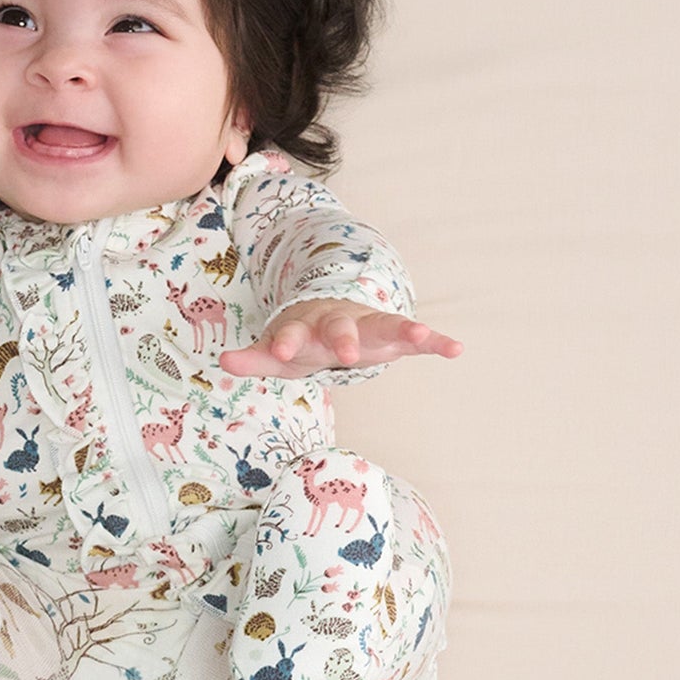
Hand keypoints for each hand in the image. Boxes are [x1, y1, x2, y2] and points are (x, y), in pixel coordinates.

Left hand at [218, 299, 463, 378]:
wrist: (332, 318)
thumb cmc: (304, 340)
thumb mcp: (277, 350)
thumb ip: (255, 357)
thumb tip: (223, 362)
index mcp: (307, 327)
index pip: (293, 332)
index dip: (286, 341)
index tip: (280, 352)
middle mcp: (339, 322)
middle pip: (340, 327)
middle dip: (342, 338)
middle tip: (345, 353)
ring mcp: (369, 326)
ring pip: (384, 325)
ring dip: (401, 329)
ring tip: (420, 335)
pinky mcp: (394, 336)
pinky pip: (418, 339)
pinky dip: (436, 342)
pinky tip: (457, 349)